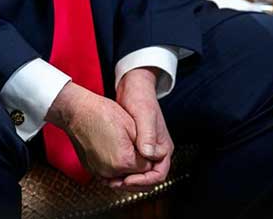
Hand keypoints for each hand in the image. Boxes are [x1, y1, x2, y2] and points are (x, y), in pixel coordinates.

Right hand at [45, 82, 150, 179]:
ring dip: (130, 171)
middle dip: (142, 168)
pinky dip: (117, 171)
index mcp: (123, 161)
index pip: (147, 168)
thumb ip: (145, 148)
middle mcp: (110, 171)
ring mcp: (99, 171)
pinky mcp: (92, 169)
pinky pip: (109, 176)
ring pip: (122, 178)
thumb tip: (151, 160)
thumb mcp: (133, 127)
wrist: (78, 112)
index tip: (149, 149)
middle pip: (135, 177)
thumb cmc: (103, 114)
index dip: (151, 158)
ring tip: (135, 156)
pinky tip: (120, 159)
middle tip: (144, 154)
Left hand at [110, 67, 173, 188]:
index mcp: (163, 147)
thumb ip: (148, 136)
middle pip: (149, 179)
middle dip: (133, 184)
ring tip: (110, 179)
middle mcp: (156, 151)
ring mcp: (146, 149)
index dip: (143, 181)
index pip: (158, 175)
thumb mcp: (144, 117)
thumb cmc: (141, 99)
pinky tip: (109, 171)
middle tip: (115, 184)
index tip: (126, 180)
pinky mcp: (136, 146)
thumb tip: (148, 154)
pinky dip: (122, 171)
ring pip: (139, 174)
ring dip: (126, 180)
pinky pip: (131, 166)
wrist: (134, 87)